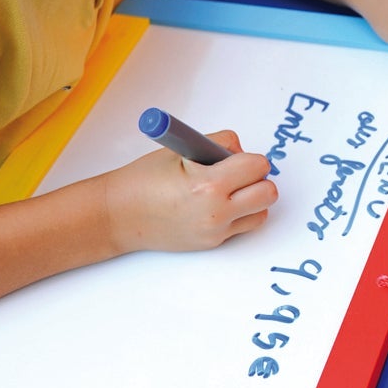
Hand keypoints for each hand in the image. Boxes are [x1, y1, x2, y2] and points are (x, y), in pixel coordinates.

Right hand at [104, 130, 276, 253]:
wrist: (119, 216)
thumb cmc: (144, 180)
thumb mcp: (181, 149)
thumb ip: (218, 144)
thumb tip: (241, 151)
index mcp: (208, 185)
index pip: (257, 166)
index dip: (249, 158)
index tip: (235, 157)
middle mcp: (216, 212)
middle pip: (268, 193)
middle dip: (257, 178)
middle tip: (237, 173)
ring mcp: (215, 231)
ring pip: (262, 212)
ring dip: (253, 198)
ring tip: (228, 190)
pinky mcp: (212, 243)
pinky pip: (244, 226)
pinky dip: (240, 214)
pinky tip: (218, 205)